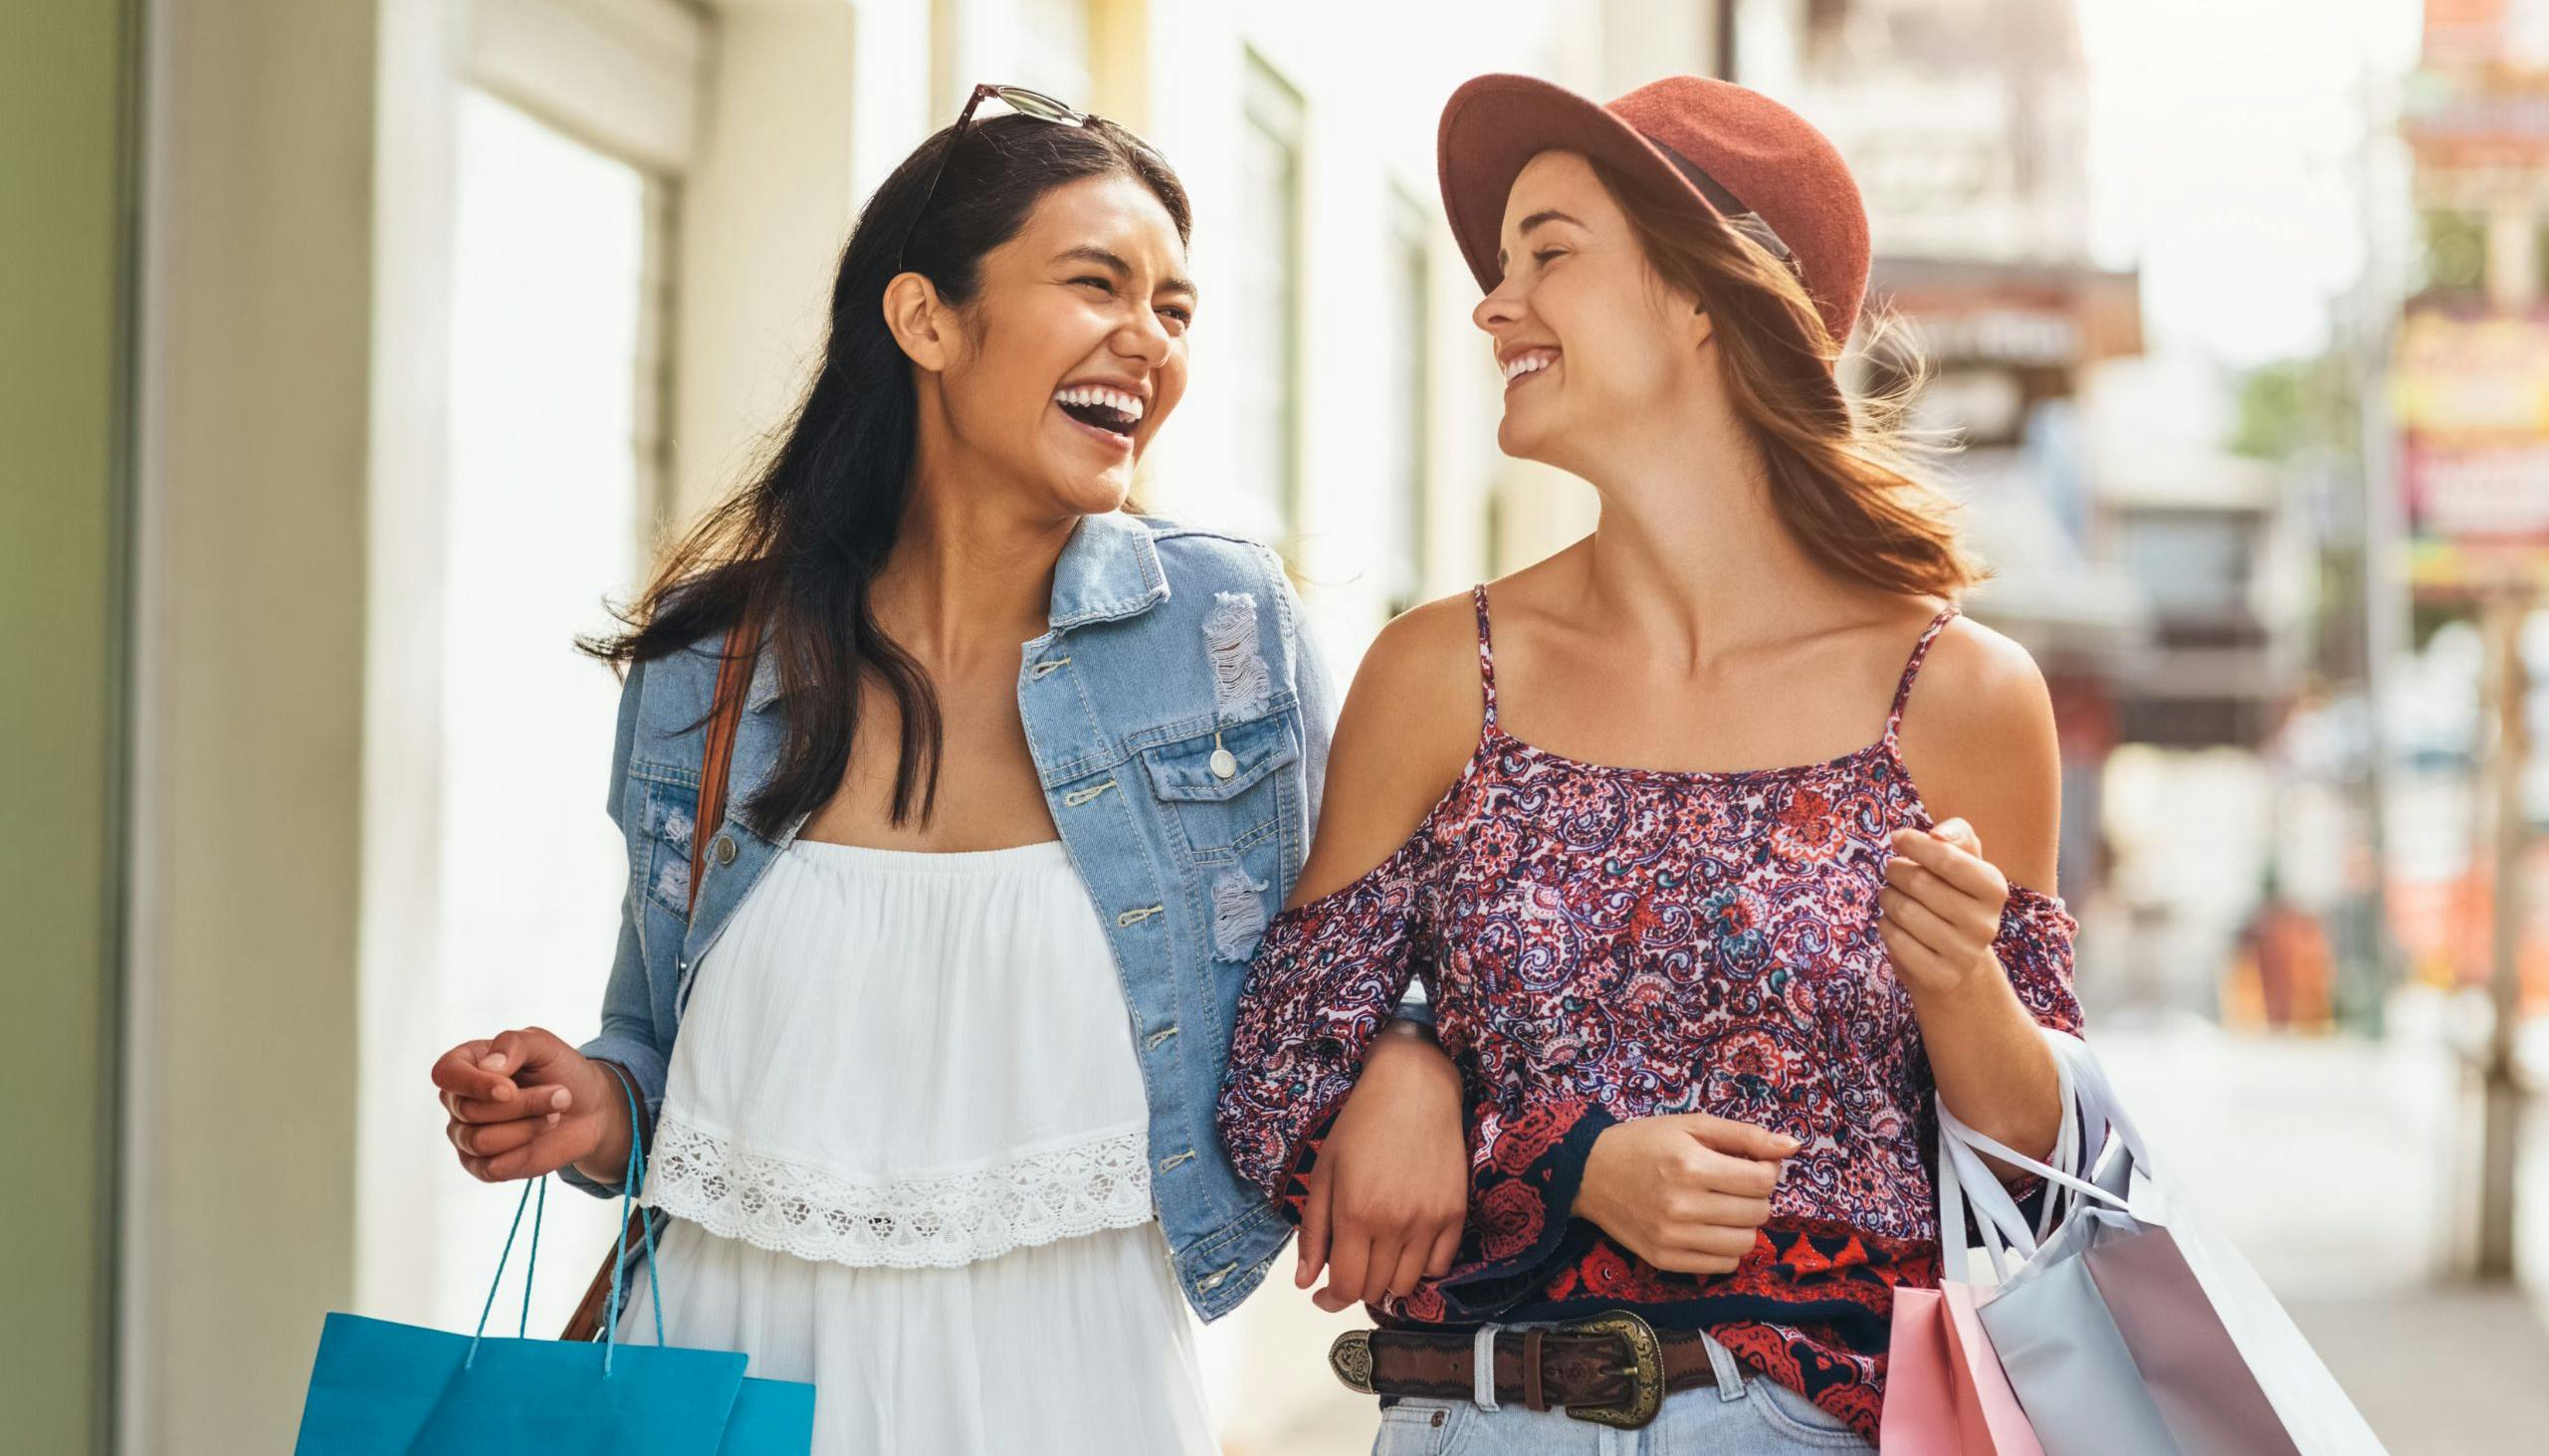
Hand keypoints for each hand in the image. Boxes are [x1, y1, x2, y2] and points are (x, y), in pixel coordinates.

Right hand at [430, 1028, 626, 1183]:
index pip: (446, 1074)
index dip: (475, 1084)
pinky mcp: (482, 1166)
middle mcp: (458, 1102)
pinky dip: (524, 1152)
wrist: (589, 1109)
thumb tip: (486, 1066)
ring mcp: (466, 1136)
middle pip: (470, 1111)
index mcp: (465, 1064)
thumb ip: (514, 1044)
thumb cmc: (561, 1071)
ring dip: (528, 1127)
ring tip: (553, 1115)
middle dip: (523, 1104)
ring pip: (481, 1141)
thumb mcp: (544, 1045)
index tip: (511, 1089)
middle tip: (560, 1094)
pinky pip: (492, 1168)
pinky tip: (540, 1136)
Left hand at [1298, 1024, 1466, 1312]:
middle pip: (1374, 1289)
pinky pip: (1439, 1266)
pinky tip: (1406, 1248)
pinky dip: (1420, 1268)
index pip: (1344, 1285)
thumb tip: (1305, 1281)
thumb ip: (1313, 1232)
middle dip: (1355, 1287)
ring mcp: (1429, 1221)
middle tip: (1348, 1267)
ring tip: (1376, 1259)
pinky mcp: (1455, 1214)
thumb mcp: (1324, 1173)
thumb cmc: (1363, 1124)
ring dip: (1387, 1282)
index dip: (1329, 1300)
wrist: (1414, 1089)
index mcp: (1355, 1213)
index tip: (1322, 1296)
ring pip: (1408, 1285)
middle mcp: (1394, 1223)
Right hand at [1572, 1113, 1793, 1275]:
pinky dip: (1726, 1249)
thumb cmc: (1644, 1142)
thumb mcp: (1692, 1125)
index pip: (1762, 1181)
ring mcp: (1673, 1237)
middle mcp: (1683, 1205)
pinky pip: (1722, 1266)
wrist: (1589, 1173)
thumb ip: (1745, 1135)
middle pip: (1758, 1213)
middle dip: (1756, 1197)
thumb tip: (1793, 1146)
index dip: (1766, 1171)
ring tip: (1724, 1207)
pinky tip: (1710, 1228)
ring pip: (1744, 1244)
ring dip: (1744, 1224)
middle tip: (1735, 1184)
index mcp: (1691, 1165)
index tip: (1750, 1164)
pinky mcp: (1664, 1260)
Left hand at [1879, 819, 2009, 996]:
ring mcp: (1964, 954)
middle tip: (1894, 873)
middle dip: (1896, 871)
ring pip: (1902, 910)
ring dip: (1887, 898)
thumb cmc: (1954, 897)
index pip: (1948, 859)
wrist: (1957, 963)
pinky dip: (1885, 925)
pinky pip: (1894, 939)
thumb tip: (1938, 834)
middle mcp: (1985, 924)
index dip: (1916, 844)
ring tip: (1893, 898)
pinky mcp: (1939, 976)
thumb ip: (1957, 836)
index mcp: (1994, 889)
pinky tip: (1895, 925)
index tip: (1897, 838)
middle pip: (1918, 883)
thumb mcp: (1966, 863)